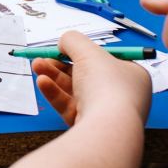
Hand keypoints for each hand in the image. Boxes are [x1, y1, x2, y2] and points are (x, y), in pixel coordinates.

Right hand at [32, 31, 150, 126]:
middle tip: (43, 57)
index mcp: (132, 76)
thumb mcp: (88, 52)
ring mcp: (105, 112)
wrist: (106, 127)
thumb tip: (64, 42)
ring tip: (36, 66)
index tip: (64, 48)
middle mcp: (121, 94)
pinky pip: (69, 105)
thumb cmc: (107, 87)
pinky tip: (42, 82)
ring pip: (74, 89)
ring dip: (53, 75)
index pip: (105, 60)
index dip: (83, 52)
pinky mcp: (89, 125)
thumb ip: (73, 41)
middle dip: (60, 64)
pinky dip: (55, 93)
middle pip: (85, 74)